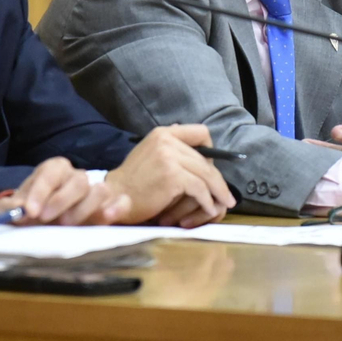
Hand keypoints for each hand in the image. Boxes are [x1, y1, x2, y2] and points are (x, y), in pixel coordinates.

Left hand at [0, 158, 126, 225]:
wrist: (50, 218)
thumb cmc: (32, 209)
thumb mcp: (15, 207)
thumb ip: (10, 207)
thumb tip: (17, 211)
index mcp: (54, 170)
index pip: (50, 173)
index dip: (40, 191)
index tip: (30, 211)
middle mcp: (76, 177)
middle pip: (78, 180)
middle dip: (62, 200)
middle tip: (46, 219)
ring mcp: (96, 191)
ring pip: (100, 190)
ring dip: (85, 208)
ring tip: (69, 225)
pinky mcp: (110, 207)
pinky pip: (122, 201)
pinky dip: (117, 207)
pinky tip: (107, 217)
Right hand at [105, 124, 236, 227]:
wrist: (115, 196)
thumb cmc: (133, 181)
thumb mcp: (150, 154)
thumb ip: (169, 147)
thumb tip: (190, 139)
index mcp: (163, 133)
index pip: (200, 132)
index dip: (210, 150)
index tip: (212, 166)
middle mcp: (167, 141)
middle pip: (206, 158)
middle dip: (217, 178)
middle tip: (226, 193)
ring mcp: (170, 157)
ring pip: (206, 174)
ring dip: (217, 191)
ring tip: (223, 203)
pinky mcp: (172, 176)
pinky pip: (199, 188)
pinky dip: (207, 200)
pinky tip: (208, 208)